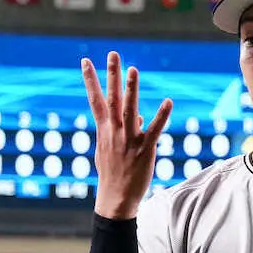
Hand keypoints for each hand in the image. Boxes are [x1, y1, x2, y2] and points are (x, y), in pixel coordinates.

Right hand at [82, 51, 172, 219]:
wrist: (115, 199)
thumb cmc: (112, 173)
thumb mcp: (110, 149)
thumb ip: (122, 130)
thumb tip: (138, 116)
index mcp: (104, 131)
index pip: (95, 100)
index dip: (90, 80)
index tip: (85, 61)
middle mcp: (114, 132)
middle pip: (112, 99)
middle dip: (111, 76)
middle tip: (112, 54)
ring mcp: (129, 141)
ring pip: (130, 111)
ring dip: (131, 90)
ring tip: (133, 70)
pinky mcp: (144, 150)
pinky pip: (154, 131)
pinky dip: (161, 116)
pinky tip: (168, 102)